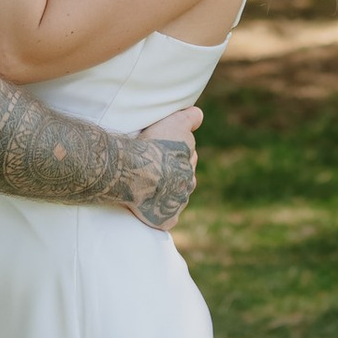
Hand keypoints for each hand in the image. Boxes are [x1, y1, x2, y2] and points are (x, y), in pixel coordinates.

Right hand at [132, 103, 201, 228]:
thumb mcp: (175, 123)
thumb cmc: (156, 145)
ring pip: (174, 199)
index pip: (188, 159)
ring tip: (147, 188)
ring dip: (165, 195)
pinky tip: (148, 209)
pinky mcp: (164, 220)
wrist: (139, 172)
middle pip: (183, 180)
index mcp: (191, 166)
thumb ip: (190, 118)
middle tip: (155, 169)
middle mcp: (187, 187)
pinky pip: (164, 219)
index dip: (175, 153)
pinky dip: (158, 215)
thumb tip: (199, 116)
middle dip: (173, 175)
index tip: (163, 150)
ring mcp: (176, 205)